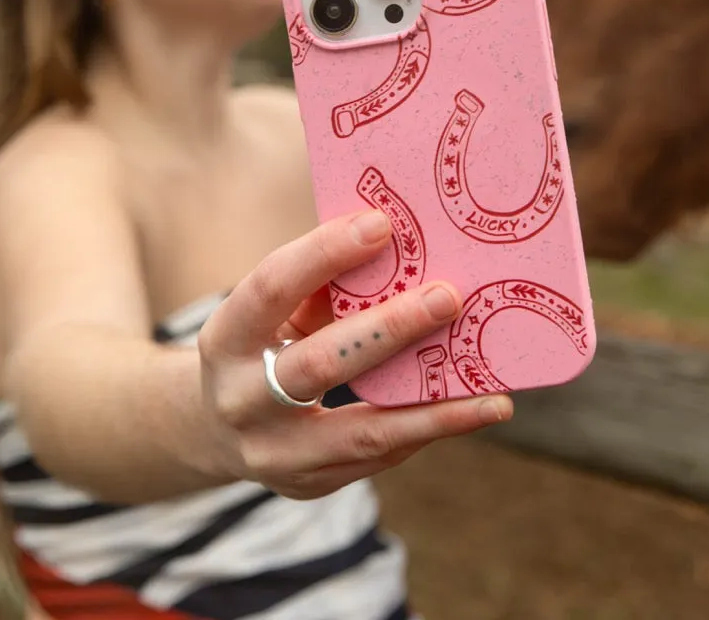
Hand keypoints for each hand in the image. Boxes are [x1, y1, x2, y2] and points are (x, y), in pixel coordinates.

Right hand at [196, 210, 512, 499]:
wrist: (214, 429)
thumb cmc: (262, 342)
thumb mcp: (273, 312)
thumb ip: (323, 285)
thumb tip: (403, 243)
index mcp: (226, 337)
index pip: (272, 287)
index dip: (323, 253)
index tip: (381, 223)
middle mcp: (242, 400)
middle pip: (320, 364)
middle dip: (389, 328)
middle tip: (449, 296)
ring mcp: (274, 453)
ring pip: (362, 431)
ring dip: (434, 411)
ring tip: (493, 394)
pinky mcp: (309, 484)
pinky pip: (378, 456)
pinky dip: (428, 430)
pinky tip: (476, 411)